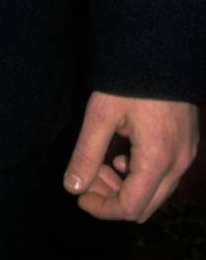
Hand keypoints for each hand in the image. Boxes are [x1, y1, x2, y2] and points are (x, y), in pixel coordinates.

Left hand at [64, 90, 198, 221]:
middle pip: (145, 206)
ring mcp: (186, 155)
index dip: (102, 209)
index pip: (131, 207)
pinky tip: (122, 154)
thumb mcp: (101, 115)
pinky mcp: (186, 145)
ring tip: (101, 162)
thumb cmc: (129, 80)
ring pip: (156, 192)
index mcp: (158, 160)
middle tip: (88, 177)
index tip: (79, 196)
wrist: (161, 50)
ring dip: (125, 187)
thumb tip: (72, 187)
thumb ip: (87, 153)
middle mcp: (179, 163)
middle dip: (112, 199)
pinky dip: (140, 175)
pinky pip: (164, 175)